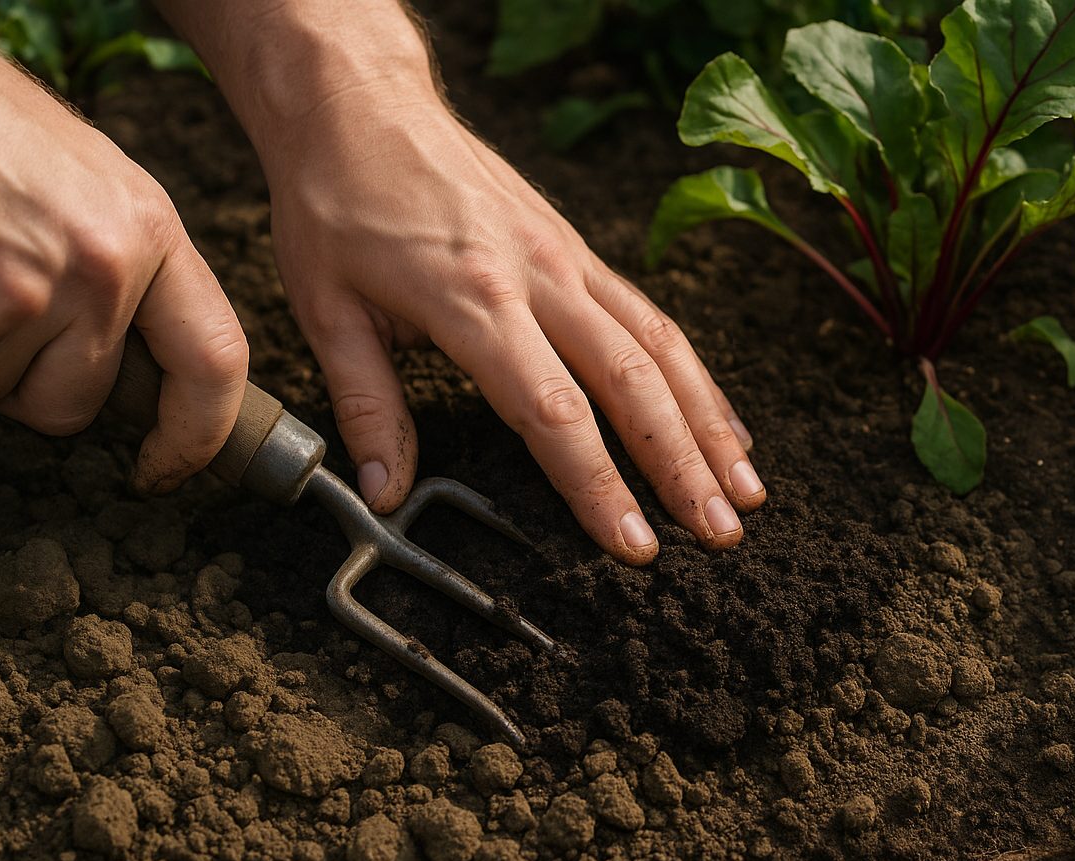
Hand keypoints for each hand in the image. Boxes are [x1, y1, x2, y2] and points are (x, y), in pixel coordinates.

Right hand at [0, 41, 247, 491]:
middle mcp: (103, 266)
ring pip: (0, 397)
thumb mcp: (90, 187)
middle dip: (30, 384)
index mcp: (151, 232)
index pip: (214, 362)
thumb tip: (141, 369)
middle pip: (78, 403)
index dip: (196, 435)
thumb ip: (129, 272)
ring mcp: (27, 290)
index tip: (169, 467)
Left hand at [256, 85, 764, 564]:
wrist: (359, 101)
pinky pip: (653, 317)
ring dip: (711, 425)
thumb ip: (366, 407)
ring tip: (748, 492)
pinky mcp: (580, 250)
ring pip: (661, 348)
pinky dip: (697, 377)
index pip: (552, 409)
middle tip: (722, 535)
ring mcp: (569, 259)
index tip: (634, 545)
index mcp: (472, 299)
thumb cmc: (337, 202)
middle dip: (683, 466)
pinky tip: (724, 424)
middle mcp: (539, 277)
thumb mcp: (326, 308)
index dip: (599, 483)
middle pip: (632, 381)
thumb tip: (384, 496)